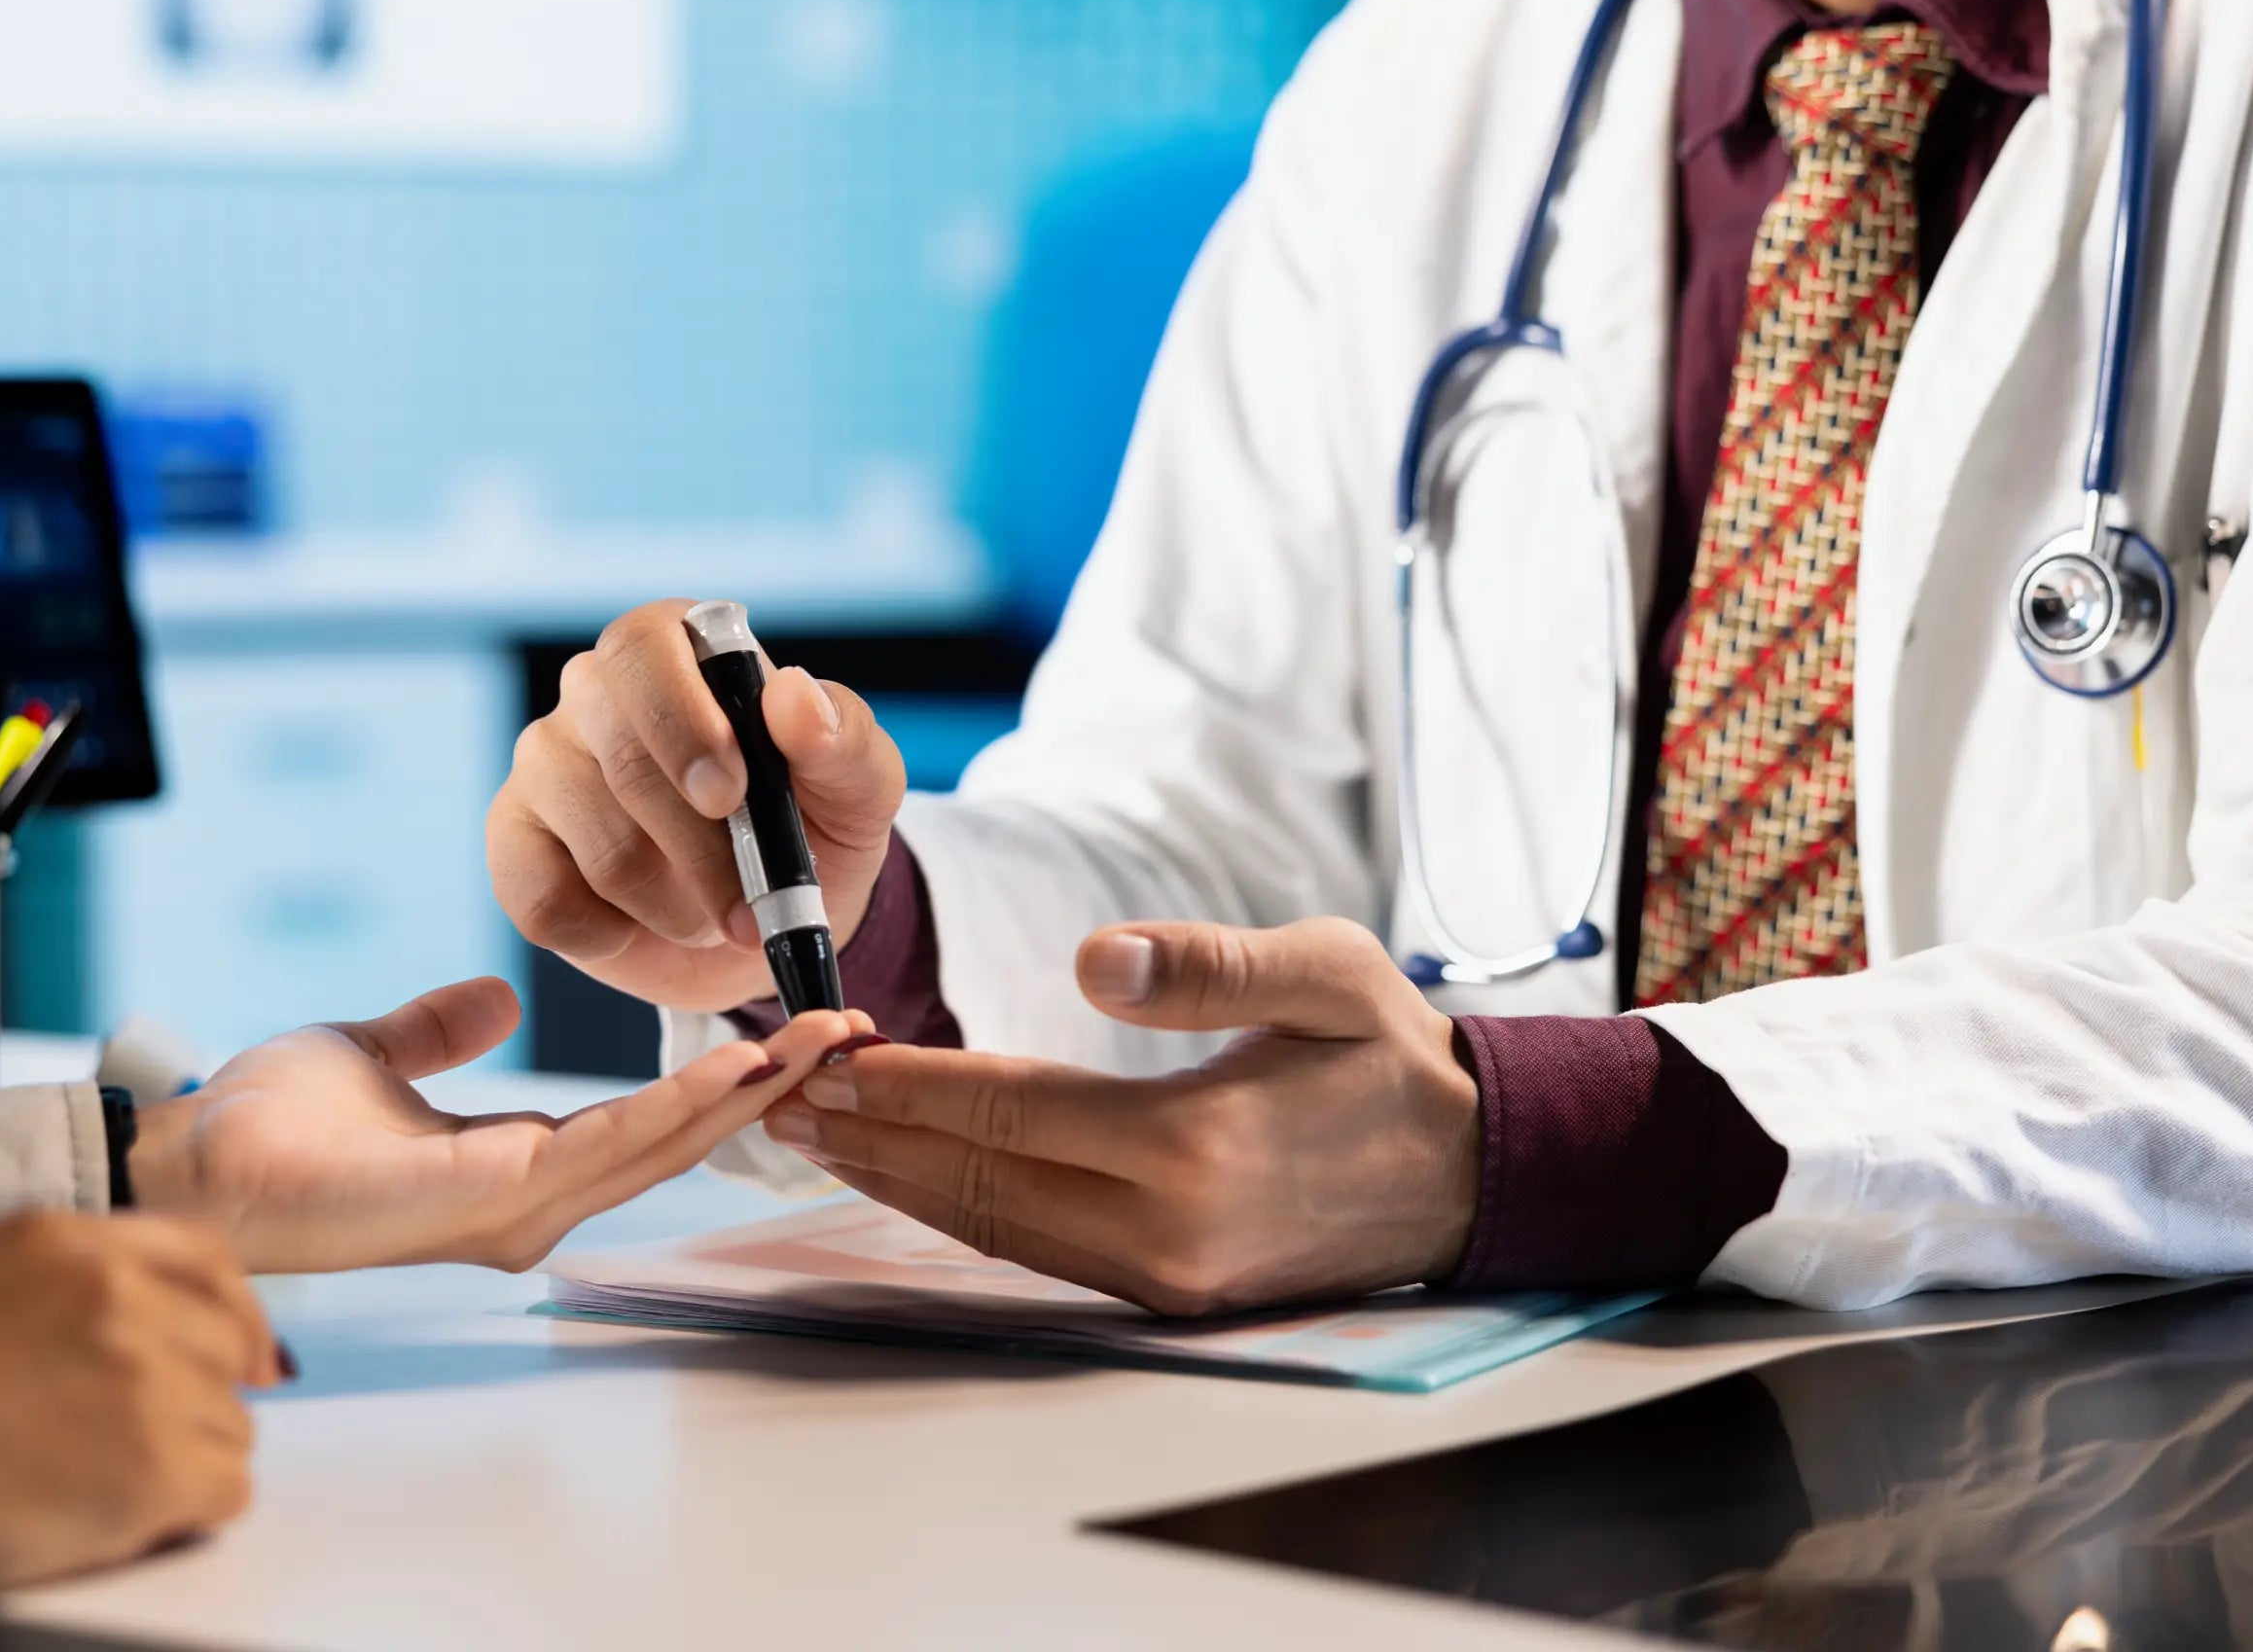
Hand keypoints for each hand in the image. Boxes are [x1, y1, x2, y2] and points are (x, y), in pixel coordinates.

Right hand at [0, 1211, 272, 1618]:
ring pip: (230, 1421)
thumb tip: (162, 1312)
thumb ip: (71, 1281)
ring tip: (95, 1481)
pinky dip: (187, 1511)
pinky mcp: (156, 1463)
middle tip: (141, 1440)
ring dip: (185, 1457)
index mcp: (69, 1241)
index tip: (252, 1353)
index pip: (208, 1258)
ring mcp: (145, 1375)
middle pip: (227, 1344)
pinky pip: (227, 1487)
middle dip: (199, 1395)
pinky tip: (124, 1517)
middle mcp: (120, 1294)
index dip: (237, 1312)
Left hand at [131, 975, 872, 1271]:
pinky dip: (678, 1104)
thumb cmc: (270, 1127)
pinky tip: (733, 1063)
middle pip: (680, 1139)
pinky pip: (608, 1146)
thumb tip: (497, 995)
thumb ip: (441, 1028)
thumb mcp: (378, 1051)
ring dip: (745, 1091)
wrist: (197, 1163)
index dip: (723, 1078)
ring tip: (815, 1040)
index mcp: (516, 1164)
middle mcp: (532, 1199)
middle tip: (845, 1031)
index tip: (788, 1030)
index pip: (646, 1122)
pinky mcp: (494, 1197)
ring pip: (663, 1144)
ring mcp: (519, 1207)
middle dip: (768, 1084)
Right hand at [486, 598, 906, 1011]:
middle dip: (703, 852)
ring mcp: (546, 767)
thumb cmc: (814, 828)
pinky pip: (544, 901)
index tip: (731, 796)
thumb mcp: (859, 788)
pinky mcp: (515, 845)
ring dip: (676, 905)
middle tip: (750, 906)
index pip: (644, 646)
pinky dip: (612, 937)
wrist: (770, 922)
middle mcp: (595, 692)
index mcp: (677, 649)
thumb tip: (791, 695)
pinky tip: (645, 929)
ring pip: (599, 846)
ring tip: (712, 912)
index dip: (682, 722)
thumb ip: (841, 738)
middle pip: (622, 758)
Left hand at [762, 918, 1481, 1314]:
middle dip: (871, 1133)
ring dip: (898, 1177)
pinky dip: (961, 1208)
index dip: (907, 1080)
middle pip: (979, 1179)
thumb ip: (1208, 964)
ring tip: (819, 1131)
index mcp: (1194, 1147)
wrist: (1473, 1170)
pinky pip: (1036, 1250)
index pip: (1008, 1112)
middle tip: (779, 1091)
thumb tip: (1096, 957)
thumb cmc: (1394, 1055)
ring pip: (995, 1227)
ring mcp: (1166, 1277)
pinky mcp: (1170, 1296)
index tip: (827, 1046)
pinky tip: (913, 1174)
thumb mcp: (1325, 972)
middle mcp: (1167, 1231)